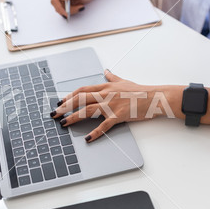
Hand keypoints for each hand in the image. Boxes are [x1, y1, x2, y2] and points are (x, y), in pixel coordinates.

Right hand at [51, 0, 96, 16]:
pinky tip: (78, 6)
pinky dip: (72, 11)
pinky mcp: (63, 3)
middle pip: (57, 6)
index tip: (67, 13)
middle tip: (79, 8)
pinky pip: (64, 11)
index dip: (59, 7)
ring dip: (71, 10)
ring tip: (80, 6)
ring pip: (61, 10)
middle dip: (68, 9)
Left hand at [51, 70, 175, 141]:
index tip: (60, 102)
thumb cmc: (140, 90)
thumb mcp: (124, 81)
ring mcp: (112, 105)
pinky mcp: (119, 115)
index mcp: (105, 87)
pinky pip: (104, 125)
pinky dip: (95, 132)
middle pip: (80, 99)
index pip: (82, 90)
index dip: (69, 96)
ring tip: (63, 123)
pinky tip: (88, 138)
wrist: (155, 97)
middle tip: (54, 114)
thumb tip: (106, 70)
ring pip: (88, 110)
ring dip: (73, 117)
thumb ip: (112, 77)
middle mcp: (106, 94)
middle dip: (65, 106)